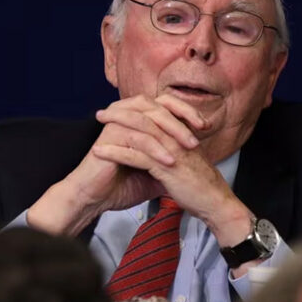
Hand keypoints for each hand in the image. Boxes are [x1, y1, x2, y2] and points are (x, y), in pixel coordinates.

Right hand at [27, 95, 208, 235]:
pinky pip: (138, 137)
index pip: (167, 104)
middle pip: (161, 104)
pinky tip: (169, 161)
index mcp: (139, 119)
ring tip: (190, 147)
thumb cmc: (121, 184)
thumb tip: (195, 166)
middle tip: (201, 132)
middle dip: (184, 117)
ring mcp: (118, 123)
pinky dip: (156, 149)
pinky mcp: (111, 135)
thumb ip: (171, 164)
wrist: (95, 197)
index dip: (187, 112)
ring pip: (151, 118)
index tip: (206, 126)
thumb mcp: (155, 173)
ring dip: (173, 132)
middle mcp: (129, 115)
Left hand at [92, 94, 254, 247]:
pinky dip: (114, 152)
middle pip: (144, 116)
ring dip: (114, 127)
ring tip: (98, 126)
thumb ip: (175, 149)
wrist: (215, 202)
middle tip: (101, 113)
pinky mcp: (165, 166)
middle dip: (120, 113)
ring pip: (137, 131)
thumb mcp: (188, 159)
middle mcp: (176, 136)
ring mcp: (171, 149)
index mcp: (181, 132)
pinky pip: (135, 156)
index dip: (135, 109)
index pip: (156, 112)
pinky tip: (99, 152)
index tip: (117, 110)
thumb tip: (160, 147)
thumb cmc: (201, 184)